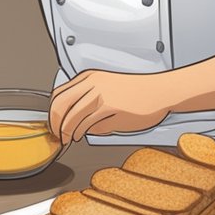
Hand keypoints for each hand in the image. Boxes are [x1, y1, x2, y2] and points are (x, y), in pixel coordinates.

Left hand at [48, 70, 177, 143]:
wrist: (161, 91)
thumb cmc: (139, 91)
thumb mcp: (108, 87)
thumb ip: (90, 99)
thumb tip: (74, 118)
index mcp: (90, 77)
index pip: (59, 94)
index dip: (52, 111)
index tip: (53, 122)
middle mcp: (92, 83)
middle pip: (60, 105)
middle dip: (55, 124)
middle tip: (57, 134)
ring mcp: (101, 94)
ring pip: (72, 117)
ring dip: (67, 131)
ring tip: (70, 138)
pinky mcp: (110, 107)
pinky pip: (88, 124)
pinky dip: (81, 132)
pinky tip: (82, 135)